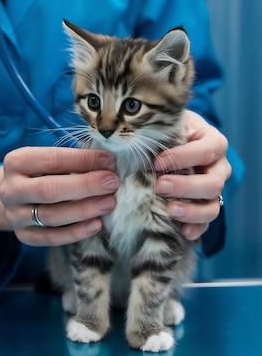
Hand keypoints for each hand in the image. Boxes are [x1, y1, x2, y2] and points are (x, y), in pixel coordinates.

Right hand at [0, 146, 118, 245]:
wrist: (15, 196)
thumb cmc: (40, 172)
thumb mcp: (49, 160)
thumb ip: (74, 160)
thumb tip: (108, 163)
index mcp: (16, 162)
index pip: (51, 160)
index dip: (82, 160)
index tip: (109, 161)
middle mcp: (11, 189)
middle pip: (49, 190)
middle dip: (85, 186)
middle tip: (112, 183)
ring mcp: (15, 215)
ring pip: (51, 216)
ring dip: (84, 210)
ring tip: (109, 203)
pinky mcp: (24, 236)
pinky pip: (51, 238)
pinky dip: (76, 232)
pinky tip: (97, 224)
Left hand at [154, 110, 230, 240]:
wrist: (176, 141)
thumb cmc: (172, 131)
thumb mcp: (170, 125)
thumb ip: (162, 132)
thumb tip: (137, 142)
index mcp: (214, 142)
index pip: (206, 150)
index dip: (182, 158)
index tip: (157, 163)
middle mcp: (219, 168)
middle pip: (213, 183)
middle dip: (185, 186)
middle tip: (159, 186)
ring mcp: (215, 190)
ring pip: (213, 206)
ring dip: (191, 211)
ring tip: (169, 210)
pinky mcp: (207, 206)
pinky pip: (206, 223)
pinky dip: (195, 228)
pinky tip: (181, 230)